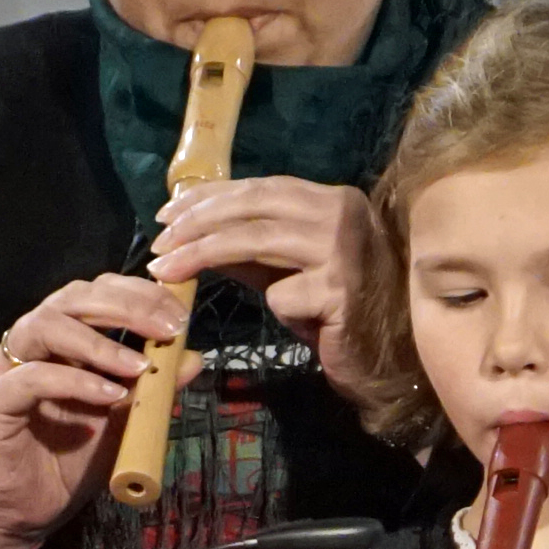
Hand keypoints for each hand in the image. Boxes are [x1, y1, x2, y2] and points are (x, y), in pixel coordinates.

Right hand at [0, 271, 179, 548]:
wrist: (30, 512)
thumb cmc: (72, 461)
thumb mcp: (126, 420)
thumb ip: (154, 388)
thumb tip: (194, 357)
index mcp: (64, 337)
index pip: (98, 293)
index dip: (139, 294)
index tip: (178, 314)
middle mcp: (33, 342)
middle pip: (73, 297)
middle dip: (126, 307)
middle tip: (167, 330)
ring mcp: (8, 367)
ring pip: (46, 324)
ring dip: (99, 343)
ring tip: (139, 366)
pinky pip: (31, 378)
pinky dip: (74, 381)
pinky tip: (109, 396)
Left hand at [147, 175, 401, 416]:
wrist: (388, 359)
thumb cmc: (338, 315)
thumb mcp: (287, 273)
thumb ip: (248, 250)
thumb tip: (189, 233)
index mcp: (333, 200)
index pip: (262, 188)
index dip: (211, 197)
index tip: (169, 211)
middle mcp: (342, 213)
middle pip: (255, 207)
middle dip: (198, 222)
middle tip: (159, 241)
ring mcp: (344, 249)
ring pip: (258, 240)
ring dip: (204, 254)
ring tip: (167, 269)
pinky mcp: (341, 290)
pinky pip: (284, 294)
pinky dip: (276, 306)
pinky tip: (296, 320)